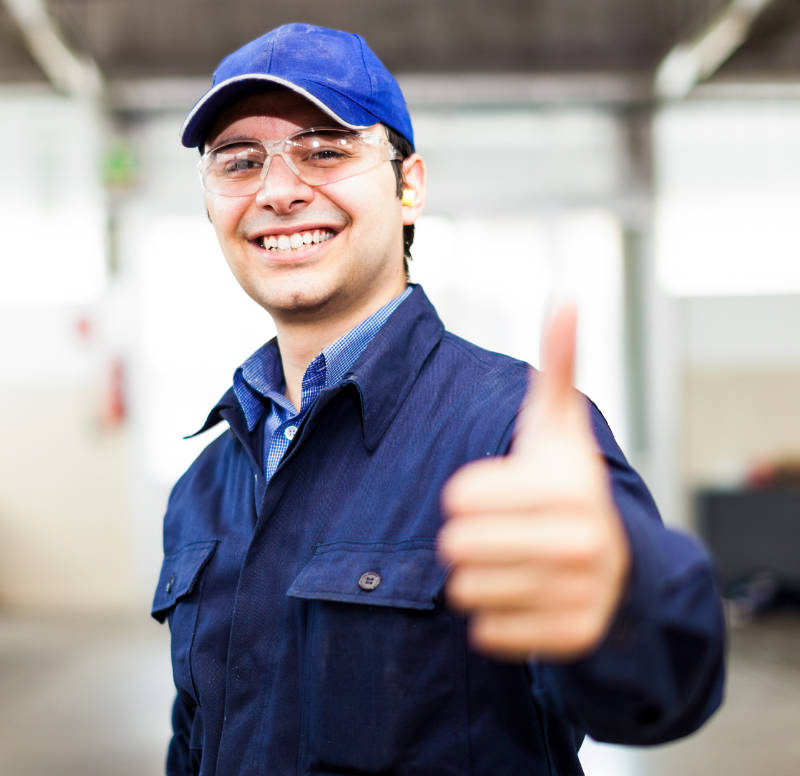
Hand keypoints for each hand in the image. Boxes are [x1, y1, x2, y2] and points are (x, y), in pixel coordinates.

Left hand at [438, 303, 629, 660]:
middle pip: (457, 547)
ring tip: (507, 561)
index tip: (488, 493)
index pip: (459, 498)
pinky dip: (492, 614)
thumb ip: (557, 366)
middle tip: (495, 531)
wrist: (617, 563)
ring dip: (474, 575)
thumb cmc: (568, 485)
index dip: (466, 494)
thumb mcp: (559, 427)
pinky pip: (485, 633)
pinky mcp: (569, 639)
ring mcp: (578, 597)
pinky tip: (519, 593)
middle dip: (466, 537)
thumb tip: (566, 299)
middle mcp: (579, 546)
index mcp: (568, 489)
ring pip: (465, 591)